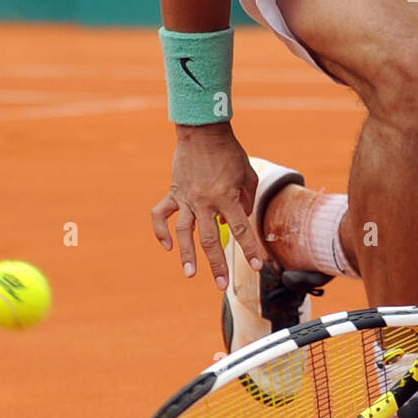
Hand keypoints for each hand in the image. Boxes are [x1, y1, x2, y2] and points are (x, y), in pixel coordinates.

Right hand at [151, 124, 268, 287]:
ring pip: (185, 233)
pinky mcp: (174, 192)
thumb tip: (237, 219)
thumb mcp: (247, 175)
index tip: (257, 266)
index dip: (249, 250)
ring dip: (187, 256)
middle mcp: (206, 201)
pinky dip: (161, 231)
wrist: (203, 132)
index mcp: (228, 197)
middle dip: (217, 264)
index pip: (241, 230)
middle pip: (211, 239)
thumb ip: (246, 199)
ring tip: (190, 275)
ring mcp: (187, 198)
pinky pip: (162, 215)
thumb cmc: (230, 152)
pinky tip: (168, 246)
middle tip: (221, 285)